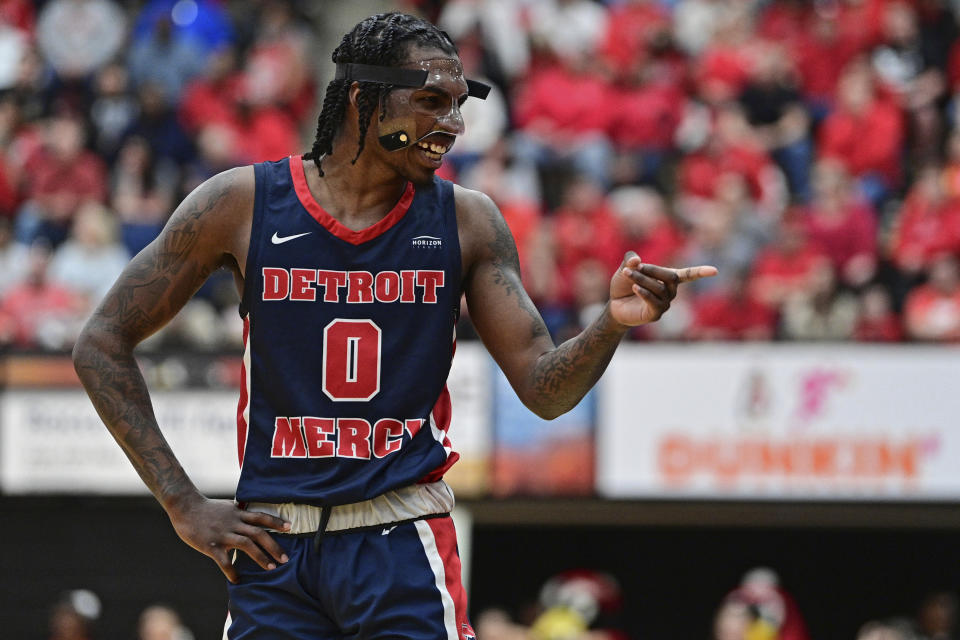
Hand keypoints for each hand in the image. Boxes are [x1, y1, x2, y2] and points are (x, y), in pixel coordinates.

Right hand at [167, 494, 291, 582]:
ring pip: (246, 545)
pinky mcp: (211, 545)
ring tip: (271, 568)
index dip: (276, 522)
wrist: (185, 507)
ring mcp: (223, 534)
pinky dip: (231, 571)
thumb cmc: (206, 509)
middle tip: (285, 559)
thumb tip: (251, 517)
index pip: (261, 517)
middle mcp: (234, 523)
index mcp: (238, 514)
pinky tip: (237, 579)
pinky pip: (223, 561)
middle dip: (274, 546)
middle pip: (259, 533)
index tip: (289, 527)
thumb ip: (240, 513)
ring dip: (260, 557)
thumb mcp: (227, 507)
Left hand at [609, 252, 716, 325]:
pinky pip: (654, 301)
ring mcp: (664, 304)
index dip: (700, 272)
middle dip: (653, 270)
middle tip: (635, 267)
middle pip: (671, 277)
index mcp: (668, 278)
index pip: (687, 275)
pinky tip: (635, 288)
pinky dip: (644, 293)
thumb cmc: (623, 285)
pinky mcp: (656, 314)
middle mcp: (670, 291)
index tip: (715, 271)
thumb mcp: (625, 268)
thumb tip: (636, 259)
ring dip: (642, 279)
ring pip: (659, 288)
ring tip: (628, 274)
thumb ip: (630, 261)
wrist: (614, 305)